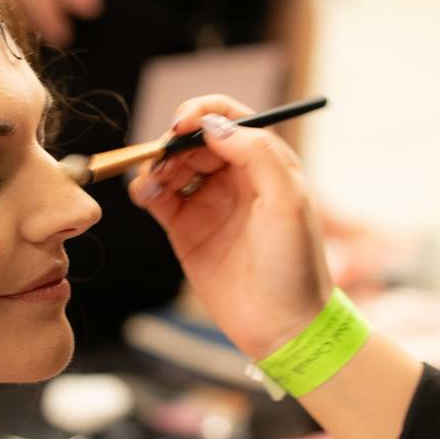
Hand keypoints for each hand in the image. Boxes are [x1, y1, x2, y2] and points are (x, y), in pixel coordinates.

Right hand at [128, 95, 333, 358]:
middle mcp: (235, 178)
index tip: (183, 125)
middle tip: (165, 159)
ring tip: (155, 184)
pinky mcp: (186, 230)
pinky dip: (145, 187)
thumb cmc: (294, 264)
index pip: (229, 118)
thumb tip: (212, 125)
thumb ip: (256, 152)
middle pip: (194, 139)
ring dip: (157, 164)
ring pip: (173, 164)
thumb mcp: (287, 201)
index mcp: (266, 163)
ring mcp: (209, 203)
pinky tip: (145, 193)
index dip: (203, 112)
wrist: (282, 326)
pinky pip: (158, 196)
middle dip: (174, 141)